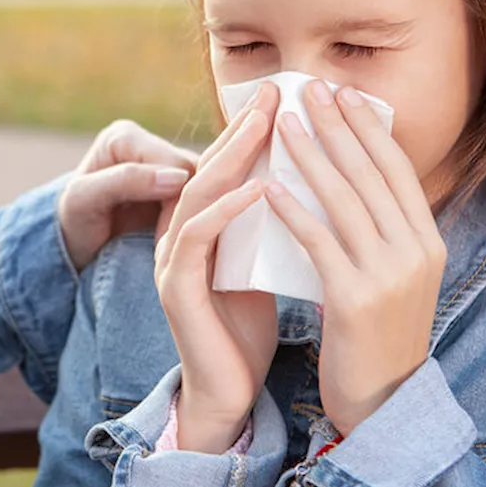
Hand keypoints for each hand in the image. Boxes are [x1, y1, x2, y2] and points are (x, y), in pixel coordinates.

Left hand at [59, 120, 200, 271]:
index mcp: (126, 137)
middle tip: (183, 247)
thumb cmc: (73, 221)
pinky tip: (198, 243)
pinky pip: (206, 201)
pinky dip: (203, 222)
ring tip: (190, 248)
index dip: (178, 200)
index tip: (166, 239)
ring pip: (207, 187)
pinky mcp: (181, 190)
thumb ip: (126, 181)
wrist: (76, 244)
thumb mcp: (85, 199)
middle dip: (192, 210)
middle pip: (195, 173)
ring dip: (201, 217)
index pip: (174, 163)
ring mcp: (168, 168)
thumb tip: (177, 177)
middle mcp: (150, 145)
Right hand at [154, 83, 281, 452]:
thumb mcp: (264, 264)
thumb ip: (272, 226)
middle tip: (274, 93)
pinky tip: (256, 188)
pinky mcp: (176, 289)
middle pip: (206, 169)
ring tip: (265, 126)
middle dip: (241, 130)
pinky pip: (196, 237)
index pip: (223, 168)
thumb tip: (312, 183)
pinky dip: (226, 209)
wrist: (228, 393)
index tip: (286, 98)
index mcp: (201, 230)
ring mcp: (173, 262)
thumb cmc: (248, 330)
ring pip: (197, 193)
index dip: (250, 131)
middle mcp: (180, 238)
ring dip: (231, 156)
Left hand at [267, 80, 445, 436]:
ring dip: (311, 156)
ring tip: (282, 124)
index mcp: (428, 242)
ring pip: (344, 201)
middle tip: (308, 89)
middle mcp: (416, 252)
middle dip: (337, 127)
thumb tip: (346, 179)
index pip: (397, 171)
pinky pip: (319, 243)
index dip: (369, 129)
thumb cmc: (374, 336)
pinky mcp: (355, 300)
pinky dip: (293, 211)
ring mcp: (389, 275)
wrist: (381, 403)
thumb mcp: (391, 277)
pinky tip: (269, 186)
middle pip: (371, 175)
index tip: (343, 94)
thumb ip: (379, 233)